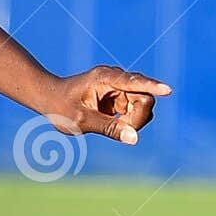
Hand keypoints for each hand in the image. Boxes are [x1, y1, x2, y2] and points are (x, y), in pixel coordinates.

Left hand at [38, 66, 170, 144]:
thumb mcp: (81, 120)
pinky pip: (135, 111)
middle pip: (144, 97)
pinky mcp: (119, 97)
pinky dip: (128, 121)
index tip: (168, 90)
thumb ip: (108, 128)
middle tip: (121, 130)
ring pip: (142, 106)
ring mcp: (119, 87)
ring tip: (108, 125)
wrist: (48, 98)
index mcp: (105, 78)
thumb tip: (134, 138)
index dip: (152, 87)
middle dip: (138, 117)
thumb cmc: (61, 107)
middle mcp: (116, 79)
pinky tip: (110, 122)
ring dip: (133, 120)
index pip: (135, 82)